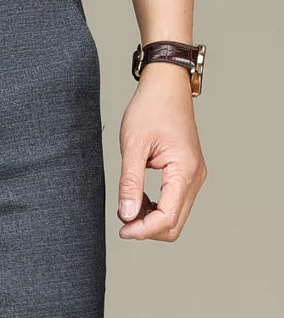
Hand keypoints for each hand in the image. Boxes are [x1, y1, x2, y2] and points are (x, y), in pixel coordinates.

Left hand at [116, 61, 206, 240]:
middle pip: (174, 224)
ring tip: (127, 206)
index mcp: (184, 171)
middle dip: (148, 229)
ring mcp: (193, 176)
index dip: (143, 230)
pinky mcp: (186, 174)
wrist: (165, 87)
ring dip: (151, 219)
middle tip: (122, 221)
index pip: (167, 217)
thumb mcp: (133, 147)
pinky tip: (137, 198)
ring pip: (175, 216)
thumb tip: (127, 215)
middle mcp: (194, 177)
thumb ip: (130, 184)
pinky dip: (156, 208)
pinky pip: (174, 202)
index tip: (122, 230)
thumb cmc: (149, 110)